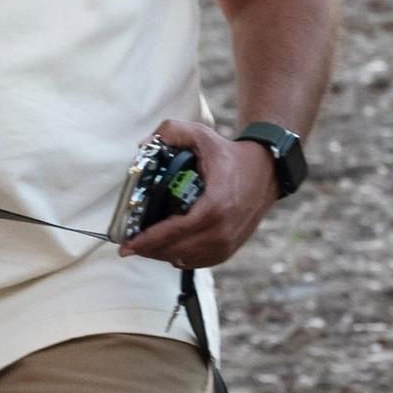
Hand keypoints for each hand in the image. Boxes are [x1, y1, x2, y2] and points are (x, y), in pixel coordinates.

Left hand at [119, 117, 280, 270]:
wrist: (266, 171)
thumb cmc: (231, 155)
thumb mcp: (201, 134)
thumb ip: (171, 131)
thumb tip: (142, 145)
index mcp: (215, 206)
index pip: (175, 231)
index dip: (148, 240)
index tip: (126, 245)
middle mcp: (223, 230)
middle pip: (176, 250)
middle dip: (148, 250)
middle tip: (128, 245)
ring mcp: (228, 243)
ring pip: (185, 259)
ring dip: (162, 255)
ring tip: (144, 246)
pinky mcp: (230, 249)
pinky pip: (198, 261)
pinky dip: (180, 257)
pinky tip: (167, 249)